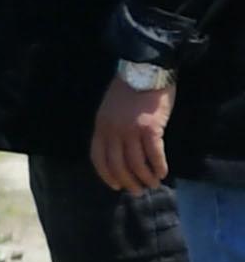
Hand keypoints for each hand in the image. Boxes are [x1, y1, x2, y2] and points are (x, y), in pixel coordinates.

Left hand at [101, 71, 177, 195]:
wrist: (145, 70)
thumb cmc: (130, 89)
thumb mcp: (110, 109)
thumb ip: (111, 128)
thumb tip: (119, 150)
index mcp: (100, 126)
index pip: (98, 158)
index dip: (106, 174)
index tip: (115, 185)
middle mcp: (113, 131)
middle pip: (117, 165)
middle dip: (127, 181)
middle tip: (137, 190)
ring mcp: (131, 130)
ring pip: (136, 163)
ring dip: (145, 177)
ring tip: (153, 184)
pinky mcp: (151, 128)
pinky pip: (154, 154)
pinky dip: (158, 166)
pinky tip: (163, 173)